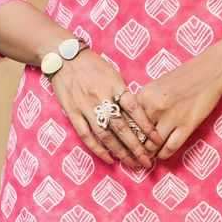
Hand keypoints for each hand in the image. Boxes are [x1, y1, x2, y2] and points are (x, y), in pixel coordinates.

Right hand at [50, 49, 165, 170]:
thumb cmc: (93, 65)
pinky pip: (87, 135)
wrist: (64, 57)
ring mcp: (86, 108)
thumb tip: (139, 114)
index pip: (134, 109)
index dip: (147, 126)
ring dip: (120, 152)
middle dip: (136, 147)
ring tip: (131, 164)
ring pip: (105, 135)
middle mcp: (101, 98)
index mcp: (115, 86)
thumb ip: (124, 93)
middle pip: (122, 127)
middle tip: (147, 161)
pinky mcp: (73, 114)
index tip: (157, 140)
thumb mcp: (113, 73)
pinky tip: (109, 159)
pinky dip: (98, 149)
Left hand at [134, 59, 221, 161]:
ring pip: (152, 146)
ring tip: (148, 157)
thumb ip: (143, 104)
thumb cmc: (182, 78)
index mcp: (143, 96)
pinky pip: (169, 148)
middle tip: (136, 156)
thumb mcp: (155, 87)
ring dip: (149, 154)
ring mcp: (171, 117)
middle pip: (137, 137)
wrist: (209, 72)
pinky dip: (163, 154)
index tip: (125, 144)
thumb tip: (132, 126)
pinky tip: (162, 153)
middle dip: (136, 149)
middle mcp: (154, 107)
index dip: (125, 136)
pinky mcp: (186, 126)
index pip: (126, 123)